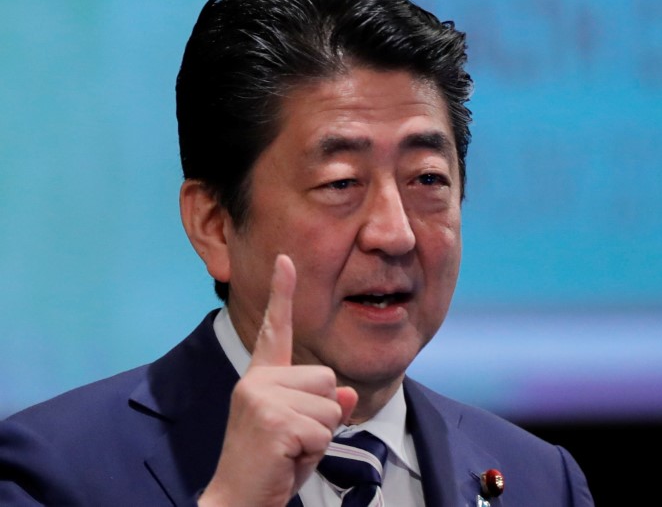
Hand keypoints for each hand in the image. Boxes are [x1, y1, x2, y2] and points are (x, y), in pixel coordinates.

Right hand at [199, 254, 357, 506]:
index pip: (275, 329)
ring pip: (330, 405)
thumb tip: (344, 391)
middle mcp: (257, 381)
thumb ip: (322, 405)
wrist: (239, 502)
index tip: (286, 258)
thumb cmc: (272, 466)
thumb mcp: (304, 430)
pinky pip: (323, 429)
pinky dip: (314, 452)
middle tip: (291, 440)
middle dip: (322, 415)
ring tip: (289, 451)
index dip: (282, 292)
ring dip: (319, 436)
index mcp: (261, 378)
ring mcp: (261, 398)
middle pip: (327, 378)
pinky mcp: (272, 420)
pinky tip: (287, 460)